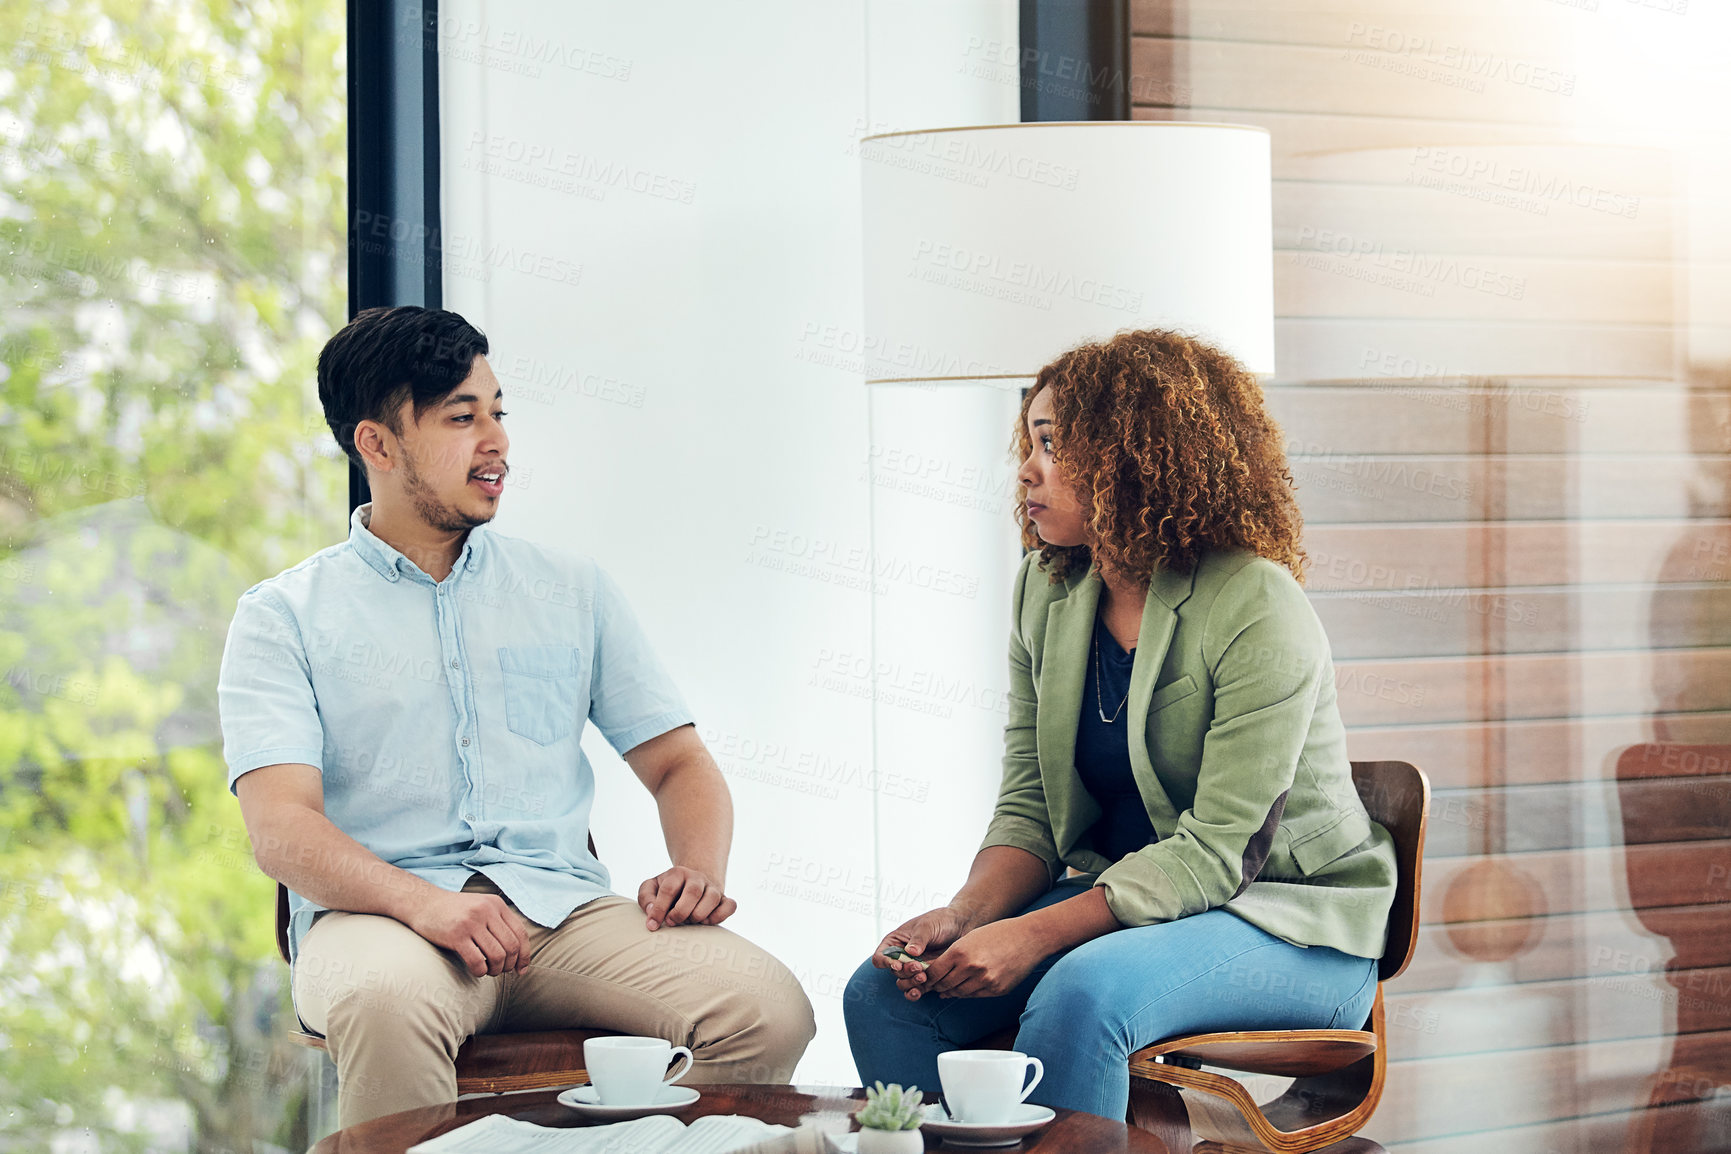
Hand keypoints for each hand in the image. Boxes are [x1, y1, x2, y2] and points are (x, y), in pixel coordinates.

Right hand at [404, 889, 531, 976]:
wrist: (423, 903)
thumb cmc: (454, 911)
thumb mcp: (481, 907)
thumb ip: (498, 922)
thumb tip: (518, 952)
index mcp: (496, 904)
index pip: (521, 933)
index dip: (525, 955)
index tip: (521, 970)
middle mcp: (487, 911)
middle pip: (511, 946)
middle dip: (510, 965)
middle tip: (501, 971)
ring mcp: (472, 922)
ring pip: (497, 956)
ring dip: (495, 970)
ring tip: (488, 971)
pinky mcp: (456, 935)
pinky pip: (477, 961)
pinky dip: (480, 972)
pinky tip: (476, 971)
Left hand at [638, 866, 736, 930]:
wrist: (691, 883)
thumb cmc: (668, 891)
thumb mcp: (651, 888)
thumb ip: (646, 898)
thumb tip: (652, 911)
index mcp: (677, 873)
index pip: (668, 889)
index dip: (659, 909)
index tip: (653, 925)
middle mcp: (697, 878)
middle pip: (693, 892)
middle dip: (680, 912)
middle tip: (672, 922)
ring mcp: (713, 888)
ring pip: (713, 898)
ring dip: (699, 915)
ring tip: (689, 921)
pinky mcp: (725, 899)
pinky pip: (730, 906)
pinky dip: (720, 916)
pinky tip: (707, 922)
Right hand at [872, 906, 971, 991]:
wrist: (961, 928)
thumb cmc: (940, 921)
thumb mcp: (927, 925)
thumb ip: (918, 939)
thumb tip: (910, 952)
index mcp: (895, 942)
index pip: (880, 957)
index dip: (885, 963)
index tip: (897, 964)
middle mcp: (901, 957)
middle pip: (894, 972)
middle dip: (905, 972)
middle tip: (918, 967)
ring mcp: (913, 968)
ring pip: (903, 983)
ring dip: (910, 983)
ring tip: (924, 977)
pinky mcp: (925, 977)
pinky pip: (915, 989)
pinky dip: (915, 992)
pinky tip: (920, 991)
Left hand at [919, 919, 1046, 999]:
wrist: (1029, 938)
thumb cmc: (998, 933)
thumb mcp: (970, 938)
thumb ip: (953, 955)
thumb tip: (938, 974)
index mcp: (960, 951)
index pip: (934, 972)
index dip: (927, 977)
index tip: (924, 978)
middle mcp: (971, 968)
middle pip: (945, 984)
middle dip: (937, 986)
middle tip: (933, 986)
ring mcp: (985, 981)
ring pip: (959, 993)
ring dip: (951, 991)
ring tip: (947, 989)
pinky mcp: (996, 990)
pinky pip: (975, 995)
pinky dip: (967, 993)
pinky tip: (965, 988)